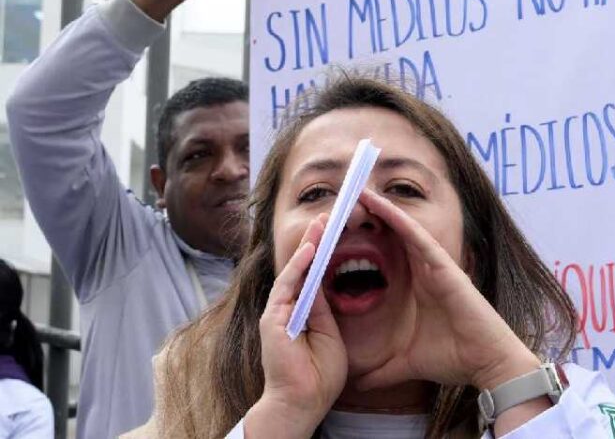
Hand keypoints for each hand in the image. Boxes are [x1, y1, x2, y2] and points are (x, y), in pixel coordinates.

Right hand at [245, 213, 346, 438]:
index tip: (336, 231)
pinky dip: (298, 267)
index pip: (313, 275)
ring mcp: (278, 313)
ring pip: (293, 271)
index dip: (324, 253)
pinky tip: (310, 249)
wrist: (302, 403)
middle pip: (302, 267)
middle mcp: (287, 309)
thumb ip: (323, 312)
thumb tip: (324, 287)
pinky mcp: (273, 320)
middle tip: (328, 215)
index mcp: (302, 313)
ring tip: (321, 221)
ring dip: (308, 245)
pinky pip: (287, 287)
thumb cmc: (318, 377)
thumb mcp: (329, 336)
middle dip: (315, 241)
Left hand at [354, 188, 541, 392]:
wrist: (485, 363)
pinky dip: (397, 218)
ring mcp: (435, 266)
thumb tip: (354, 381)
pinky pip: (416, 236)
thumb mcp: (404, 364)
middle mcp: (424, 271)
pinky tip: (378, 203)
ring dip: (379, 209)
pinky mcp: (444, 265)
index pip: (384, 259)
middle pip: (391, 238)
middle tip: (339, 202)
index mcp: (416, 288)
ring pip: (401, 229)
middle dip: (367, 219)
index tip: (333, 234)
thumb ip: (381, 370)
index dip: (361, 244)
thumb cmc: (452, 360)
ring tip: (354, 192)